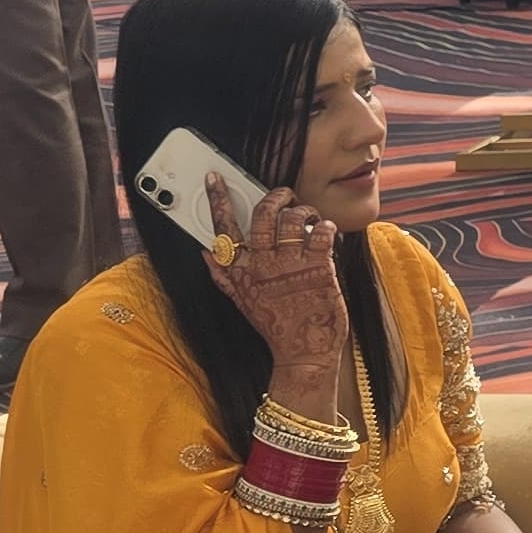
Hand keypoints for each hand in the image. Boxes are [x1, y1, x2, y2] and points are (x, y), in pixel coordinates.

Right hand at [211, 178, 345, 400]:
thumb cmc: (276, 325)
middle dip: (273, 197)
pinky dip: (325, 225)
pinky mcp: (319, 268)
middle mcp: (263, 266)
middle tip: (283, 194)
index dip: (217, 200)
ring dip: (303, 210)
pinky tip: (326, 230)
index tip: (214, 179)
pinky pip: (320, 232)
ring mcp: (291, 266)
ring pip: (292, 219)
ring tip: (308, 215)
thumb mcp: (242, 302)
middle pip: (261, 216)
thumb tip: (205, 253)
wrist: (303, 353)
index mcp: (241, 272)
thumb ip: (224, 276)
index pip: (223, 231)